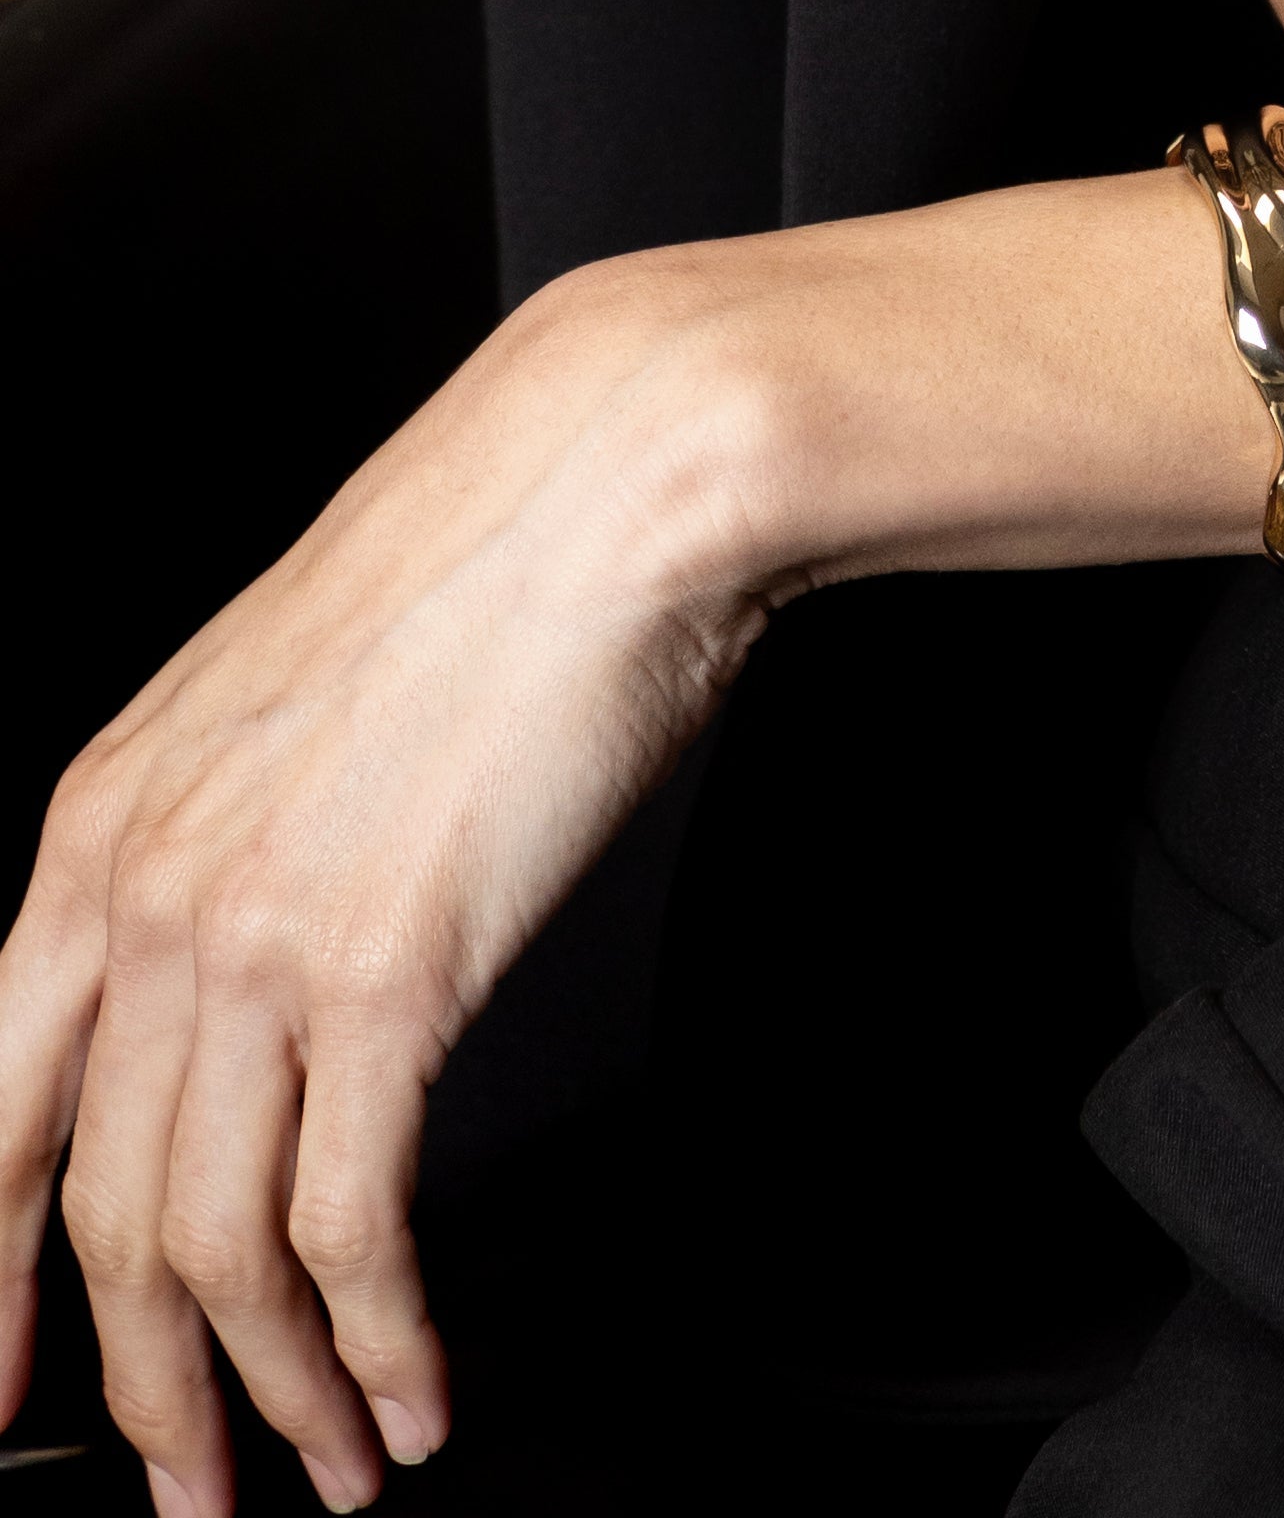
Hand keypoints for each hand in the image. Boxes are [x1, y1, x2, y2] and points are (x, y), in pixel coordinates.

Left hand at [0, 256, 769, 1517]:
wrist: (614, 475)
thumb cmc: (483, 567)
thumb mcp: (274, 709)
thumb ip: (215, 853)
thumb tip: (224, 1007)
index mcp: (97, 829)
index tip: (13, 1395)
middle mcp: (147, 894)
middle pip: (98, 1224)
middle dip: (146, 1396)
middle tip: (199, 1487)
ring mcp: (256, 941)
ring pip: (210, 1253)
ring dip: (276, 1397)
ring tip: (335, 1462)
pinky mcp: (388, 975)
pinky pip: (347, 1229)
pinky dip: (377, 1344)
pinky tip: (415, 1385)